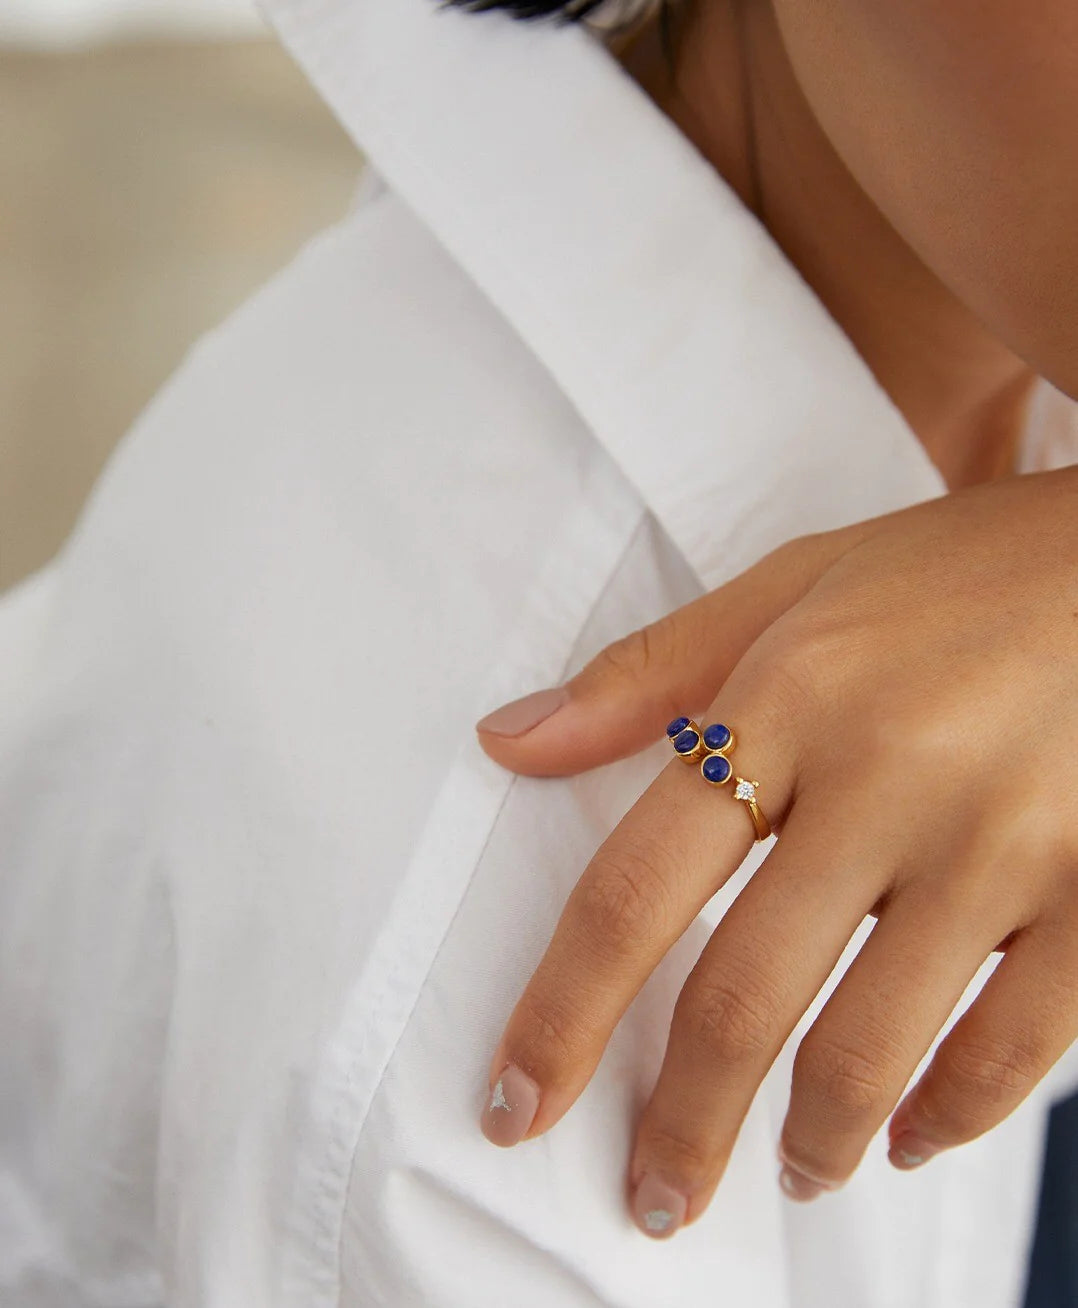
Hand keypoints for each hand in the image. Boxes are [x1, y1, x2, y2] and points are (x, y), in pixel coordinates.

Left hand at [473, 467, 1077, 1237]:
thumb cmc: (958, 574)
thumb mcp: (793, 588)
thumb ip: (646, 676)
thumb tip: (510, 740)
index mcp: (787, 700)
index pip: (634, 889)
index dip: (561, 1015)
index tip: (517, 1101)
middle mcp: (887, 778)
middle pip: (742, 997)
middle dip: (680, 1122)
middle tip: (654, 1195)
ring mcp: (1001, 845)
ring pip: (871, 1048)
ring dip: (810, 1139)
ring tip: (788, 1170)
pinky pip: (1014, 1047)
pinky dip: (949, 1115)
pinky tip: (909, 1136)